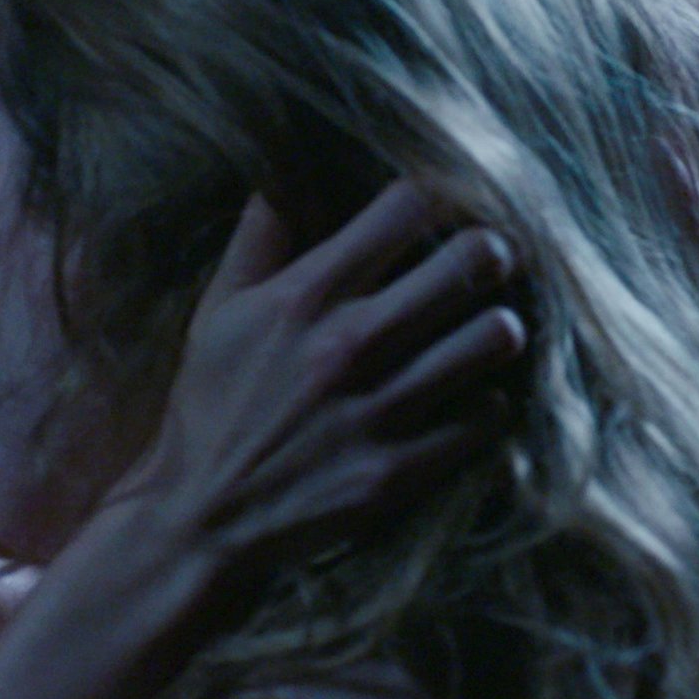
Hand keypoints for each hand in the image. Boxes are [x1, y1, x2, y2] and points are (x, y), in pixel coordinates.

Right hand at [102, 180, 524, 556]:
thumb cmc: (209, 406)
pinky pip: (486, 417)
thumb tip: (280, 178)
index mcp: (303, 296)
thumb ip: (256, 242)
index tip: (439, 212)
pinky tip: (470, 399)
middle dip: (491, 252)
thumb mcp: (218, 314)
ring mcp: (380, 409)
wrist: (200, 519)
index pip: (404, 207)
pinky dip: (487, 405)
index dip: (433, 197)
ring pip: (494, 336)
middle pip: (470, 261)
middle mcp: (348, 343)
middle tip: (489, 262)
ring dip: (498, 328)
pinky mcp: (399, 470)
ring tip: (488, 329)